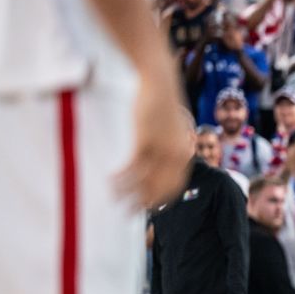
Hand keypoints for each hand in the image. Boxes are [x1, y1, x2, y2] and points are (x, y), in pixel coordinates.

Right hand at [114, 55, 190, 207]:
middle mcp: (176, 155)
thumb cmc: (162, 105)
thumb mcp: (171, 130)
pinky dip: (121, 177)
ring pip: (142, 181)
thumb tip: (158, 164)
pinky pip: (132, 167)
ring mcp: (161, 148)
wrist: (159, 81)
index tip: (148, 208)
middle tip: (128, 213)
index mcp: (184, 154)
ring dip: (126, 193)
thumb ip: (168, 148)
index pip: (174, 186)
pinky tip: (110, 180)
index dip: (160, 200)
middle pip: (159, 189)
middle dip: (143, 203)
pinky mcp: (145, 140)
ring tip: (113, 198)